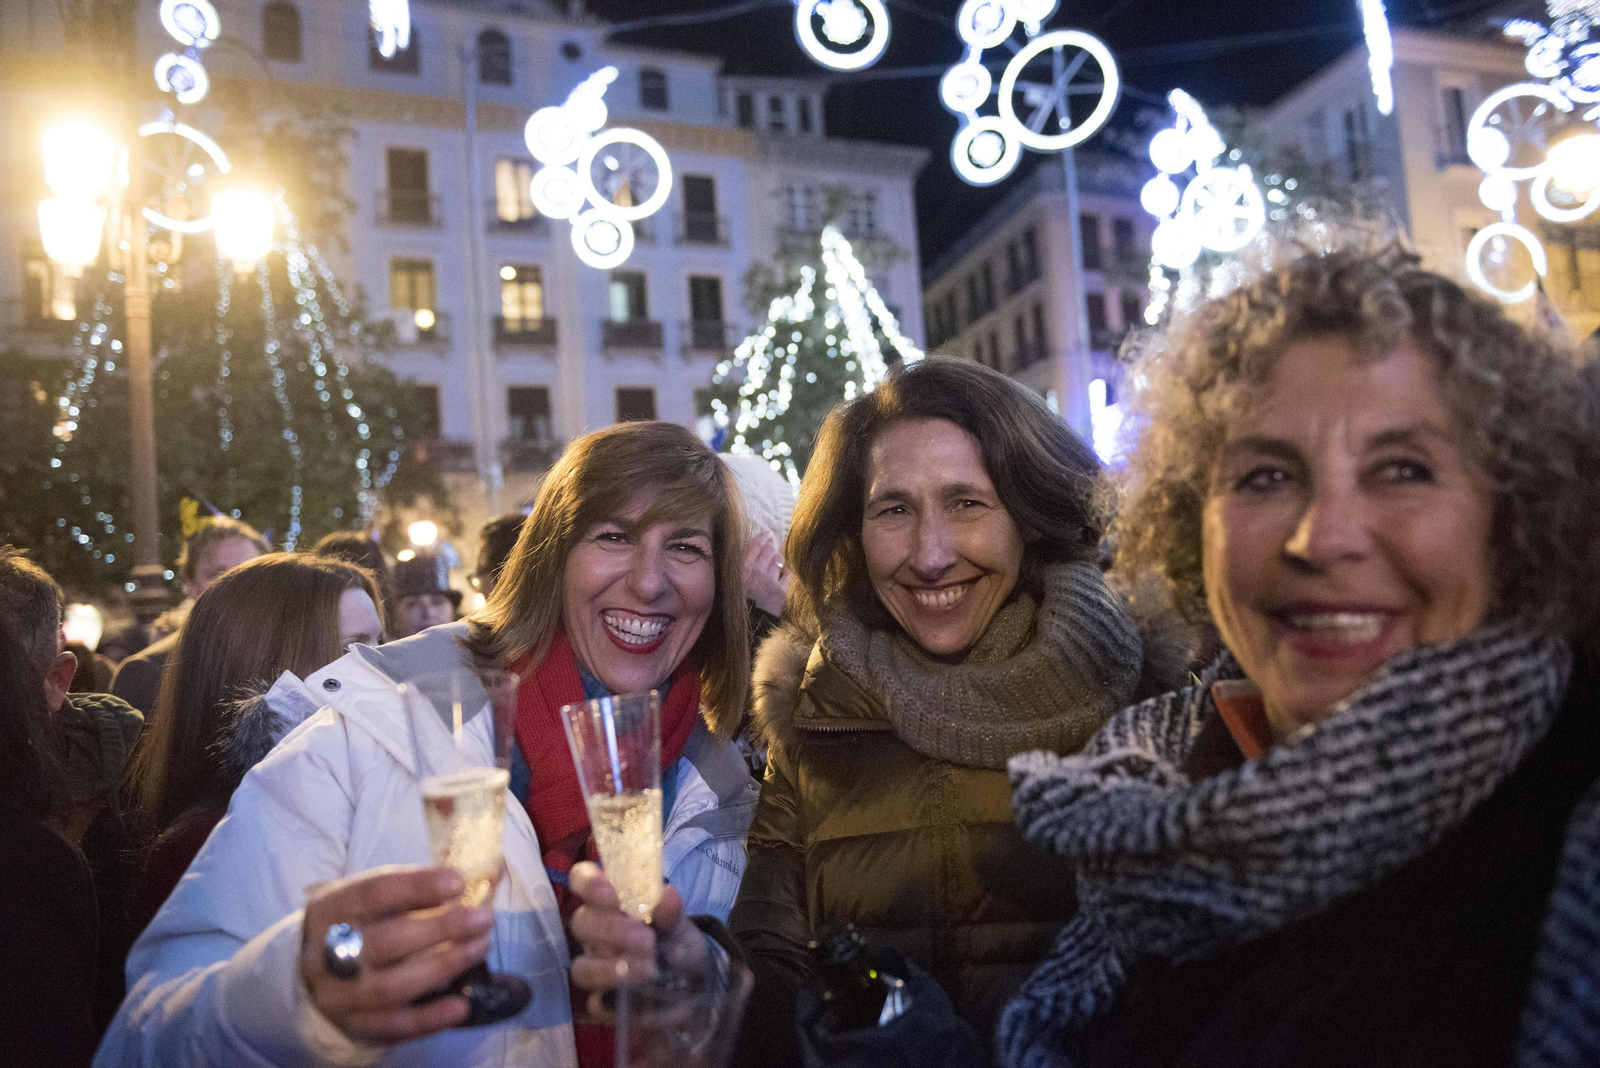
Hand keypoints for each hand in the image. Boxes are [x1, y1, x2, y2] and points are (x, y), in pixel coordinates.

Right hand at [299, 865, 493, 1044]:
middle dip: (440, 929)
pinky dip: (430, 1017)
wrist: (308, 977)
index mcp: (330, 910)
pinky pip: (393, 1025)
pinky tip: (462, 1005)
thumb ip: (410, 892)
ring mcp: (337, 996)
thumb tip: (473, 880)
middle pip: (385, 941)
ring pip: (391, 986)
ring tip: (479, 948)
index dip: (416, 886)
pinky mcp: (353, 1027)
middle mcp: (325, 954)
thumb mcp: (368, 901)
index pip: (372, 893)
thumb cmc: (355, 927)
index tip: (458, 882)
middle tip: (482, 919)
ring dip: (443, 967)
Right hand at [568, 863, 707, 1012]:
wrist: (692, 984)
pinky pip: (595, 1002)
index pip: (582, 880)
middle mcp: (595, 932)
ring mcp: (594, 966)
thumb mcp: (681, 924)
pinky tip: (640, 992)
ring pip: (582, 967)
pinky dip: (619, 995)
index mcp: (610, 901)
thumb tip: (666, 896)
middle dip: (612, 929)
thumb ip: (672, 910)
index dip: (588, 883)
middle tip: (646, 939)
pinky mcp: (600, 1002)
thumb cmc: (677, 942)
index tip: (610, 895)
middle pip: (581, 923)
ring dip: (612, 968)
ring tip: (648, 969)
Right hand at [743, 532, 790, 618]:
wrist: (748, 625)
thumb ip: (736, 566)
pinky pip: (789, 574)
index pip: (755, 545)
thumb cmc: (736, 603)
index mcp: (741, 568)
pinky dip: (786, 573)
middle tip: (772, 545)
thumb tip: (743, 549)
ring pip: (779, 561)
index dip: (762, 537)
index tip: (767, 533)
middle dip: (771, 547)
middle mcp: (756, 571)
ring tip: (776, 562)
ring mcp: (770, 580)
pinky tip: (782, 575)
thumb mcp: (729, 582)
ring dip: (778, 560)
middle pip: (769, 550)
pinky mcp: (781, 591)